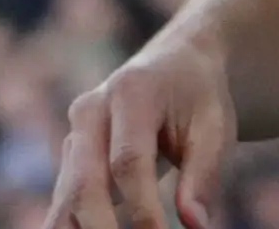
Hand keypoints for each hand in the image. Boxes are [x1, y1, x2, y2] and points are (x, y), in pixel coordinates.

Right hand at [46, 32, 233, 228]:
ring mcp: (73, 137)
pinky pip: (63, 203)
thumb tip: (196, 223)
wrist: (174, 65)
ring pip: (65, 198)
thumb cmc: (198, 98)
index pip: (128, 162)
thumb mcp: (215, 125)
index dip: (142, 208)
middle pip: (84, 183)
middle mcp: (90, 113)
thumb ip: (204, 173)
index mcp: (131, 93)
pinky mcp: (69, 161)